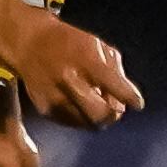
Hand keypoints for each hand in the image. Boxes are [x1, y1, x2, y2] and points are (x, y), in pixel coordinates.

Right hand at [6, 11, 142, 128]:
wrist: (29, 44)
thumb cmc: (69, 42)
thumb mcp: (97, 45)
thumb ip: (115, 72)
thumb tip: (125, 101)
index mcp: (85, 61)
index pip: (116, 88)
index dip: (131, 98)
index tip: (137, 103)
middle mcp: (69, 81)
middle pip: (101, 115)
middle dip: (113, 115)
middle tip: (116, 109)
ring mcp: (55, 98)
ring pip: (88, 124)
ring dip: (97, 117)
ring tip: (95, 102)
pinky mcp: (46, 110)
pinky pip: (73, 123)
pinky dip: (81, 117)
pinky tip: (78, 102)